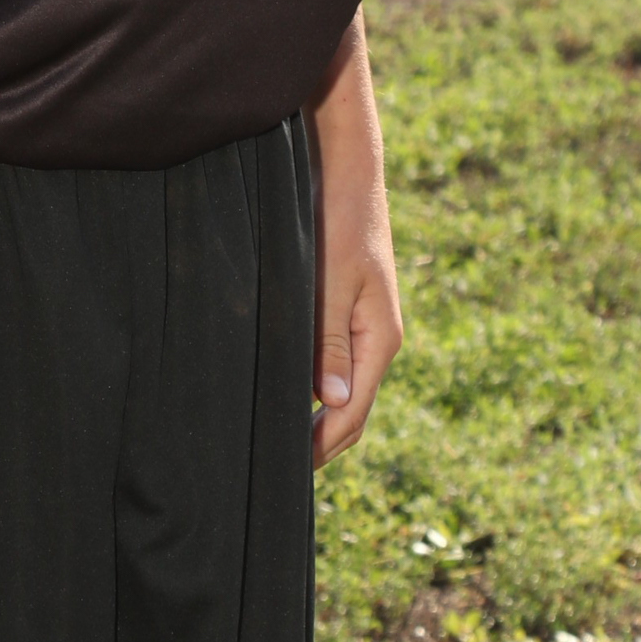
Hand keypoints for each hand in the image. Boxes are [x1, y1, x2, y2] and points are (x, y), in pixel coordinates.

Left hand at [309, 17, 402, 469]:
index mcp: (378, 339)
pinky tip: (272, 386)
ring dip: (307, 413)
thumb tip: (330, 406)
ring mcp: (359, 323)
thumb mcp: (330, 278)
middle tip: (266, 472)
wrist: (346, 164)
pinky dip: (304, 381)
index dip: (318, 450)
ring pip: (334, 386)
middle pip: (345, 411)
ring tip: (262, 438)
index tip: (282, 477)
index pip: (349, 416)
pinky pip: (326, 358)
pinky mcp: (343, 306)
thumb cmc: (337, 217)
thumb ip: (328, 340)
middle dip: (314, 442)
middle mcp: (373, 338)